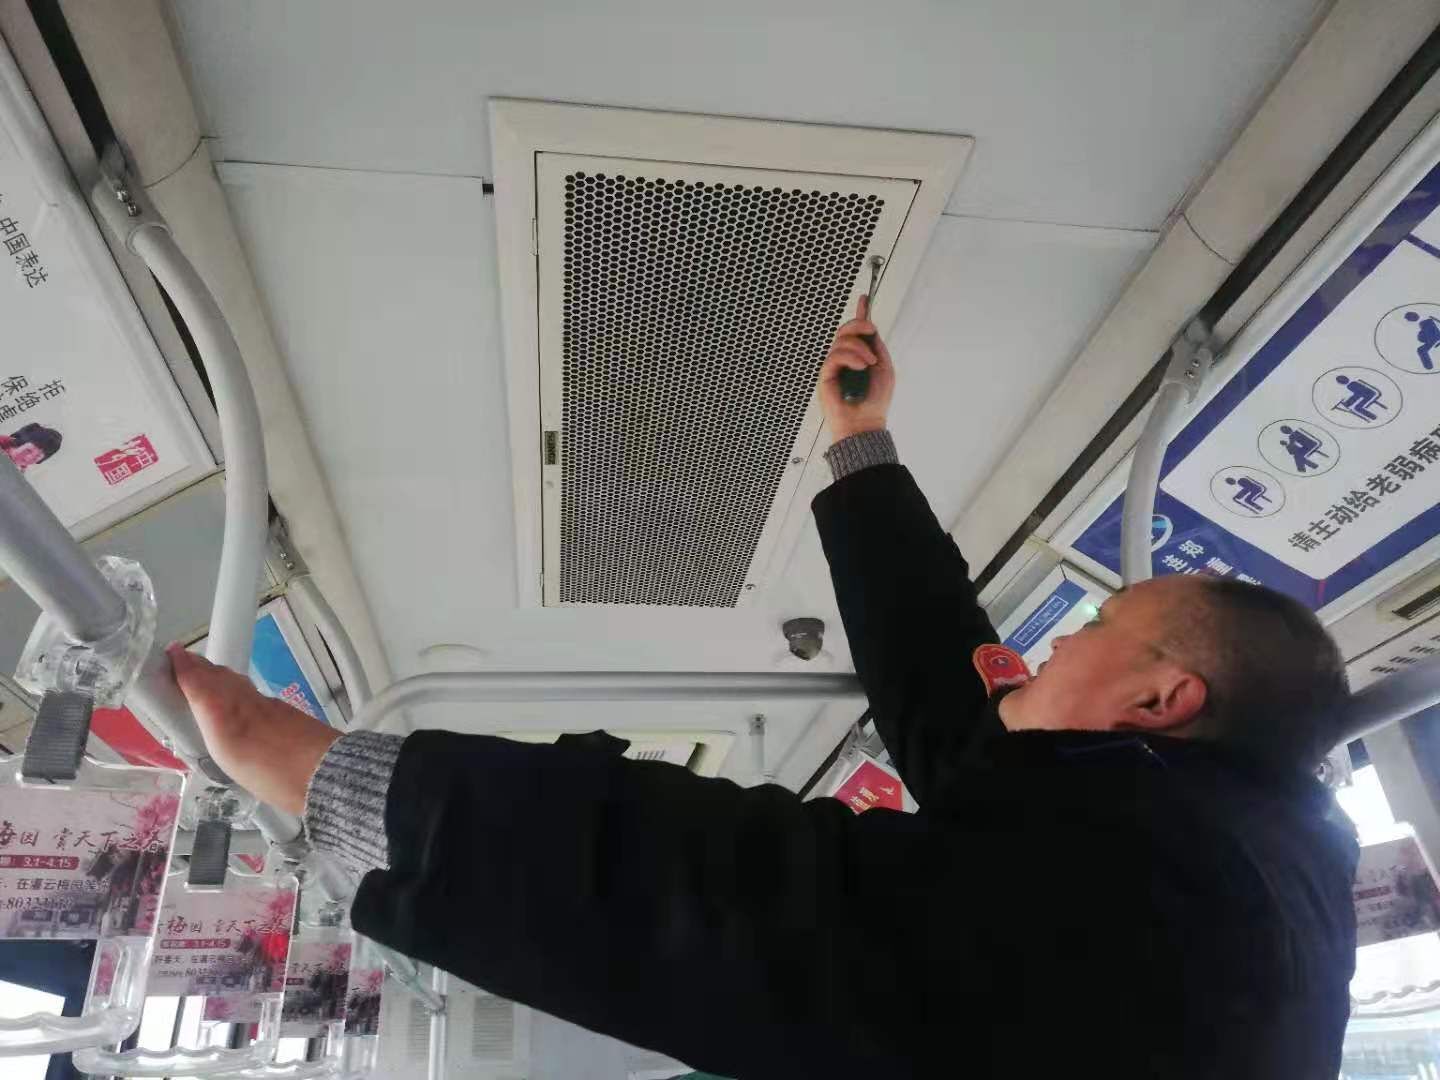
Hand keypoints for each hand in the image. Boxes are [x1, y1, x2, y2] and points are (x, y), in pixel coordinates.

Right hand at [168, 645, 339, 814]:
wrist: (325, 772)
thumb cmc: (274, 773)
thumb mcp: (228, 757)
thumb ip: (214, 725)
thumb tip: (202, 704)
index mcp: (225, 711)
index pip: (199, 680)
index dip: (184, 666)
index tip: (172, 652)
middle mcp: (245, 700)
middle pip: (219, 676)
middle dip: (200, 668)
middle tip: (184, 663)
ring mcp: (268, 705)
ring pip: (237, 683)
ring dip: (218, 678)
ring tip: (206, 680)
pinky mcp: (285, 712)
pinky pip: (253, 693)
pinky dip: (238, 690)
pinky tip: (238, 701)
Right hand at [818, 295, 894, 442]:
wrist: (865, 422)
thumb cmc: (875, 401)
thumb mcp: (884, 368)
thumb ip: (877, 348)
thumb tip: (870, 329)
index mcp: (860, 356)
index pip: (857, 332)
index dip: (860, 314)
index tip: (864, 298)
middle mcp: (845, 359)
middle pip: (846, 330)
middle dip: (859, 324)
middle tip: (871, 331)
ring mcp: (835, 367)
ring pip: (841, 341)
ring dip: (859, 348)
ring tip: (869, 363)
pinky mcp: (826, 375)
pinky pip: (835, 356)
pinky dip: (850, 358)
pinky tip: (861, 367)